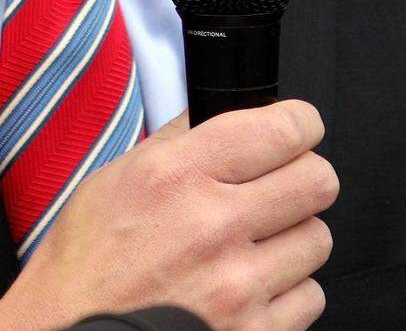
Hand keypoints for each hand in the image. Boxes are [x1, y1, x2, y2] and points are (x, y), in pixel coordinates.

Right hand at [0, 99, 337, 330]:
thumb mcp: (120, 176)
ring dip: (293, 236)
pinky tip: (254, 284)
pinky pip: (311, 297)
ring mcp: (238, 288)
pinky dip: (289, 289)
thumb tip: (226, 109)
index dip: (300, 123)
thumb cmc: (87, 262)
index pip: (283, 130)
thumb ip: (182, 139)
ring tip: (257, 241)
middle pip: (317, 181)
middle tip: (281, 183)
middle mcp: (214, 226)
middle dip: (304, 175)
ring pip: (317, 239)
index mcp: (180, 175)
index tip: (297, 129)